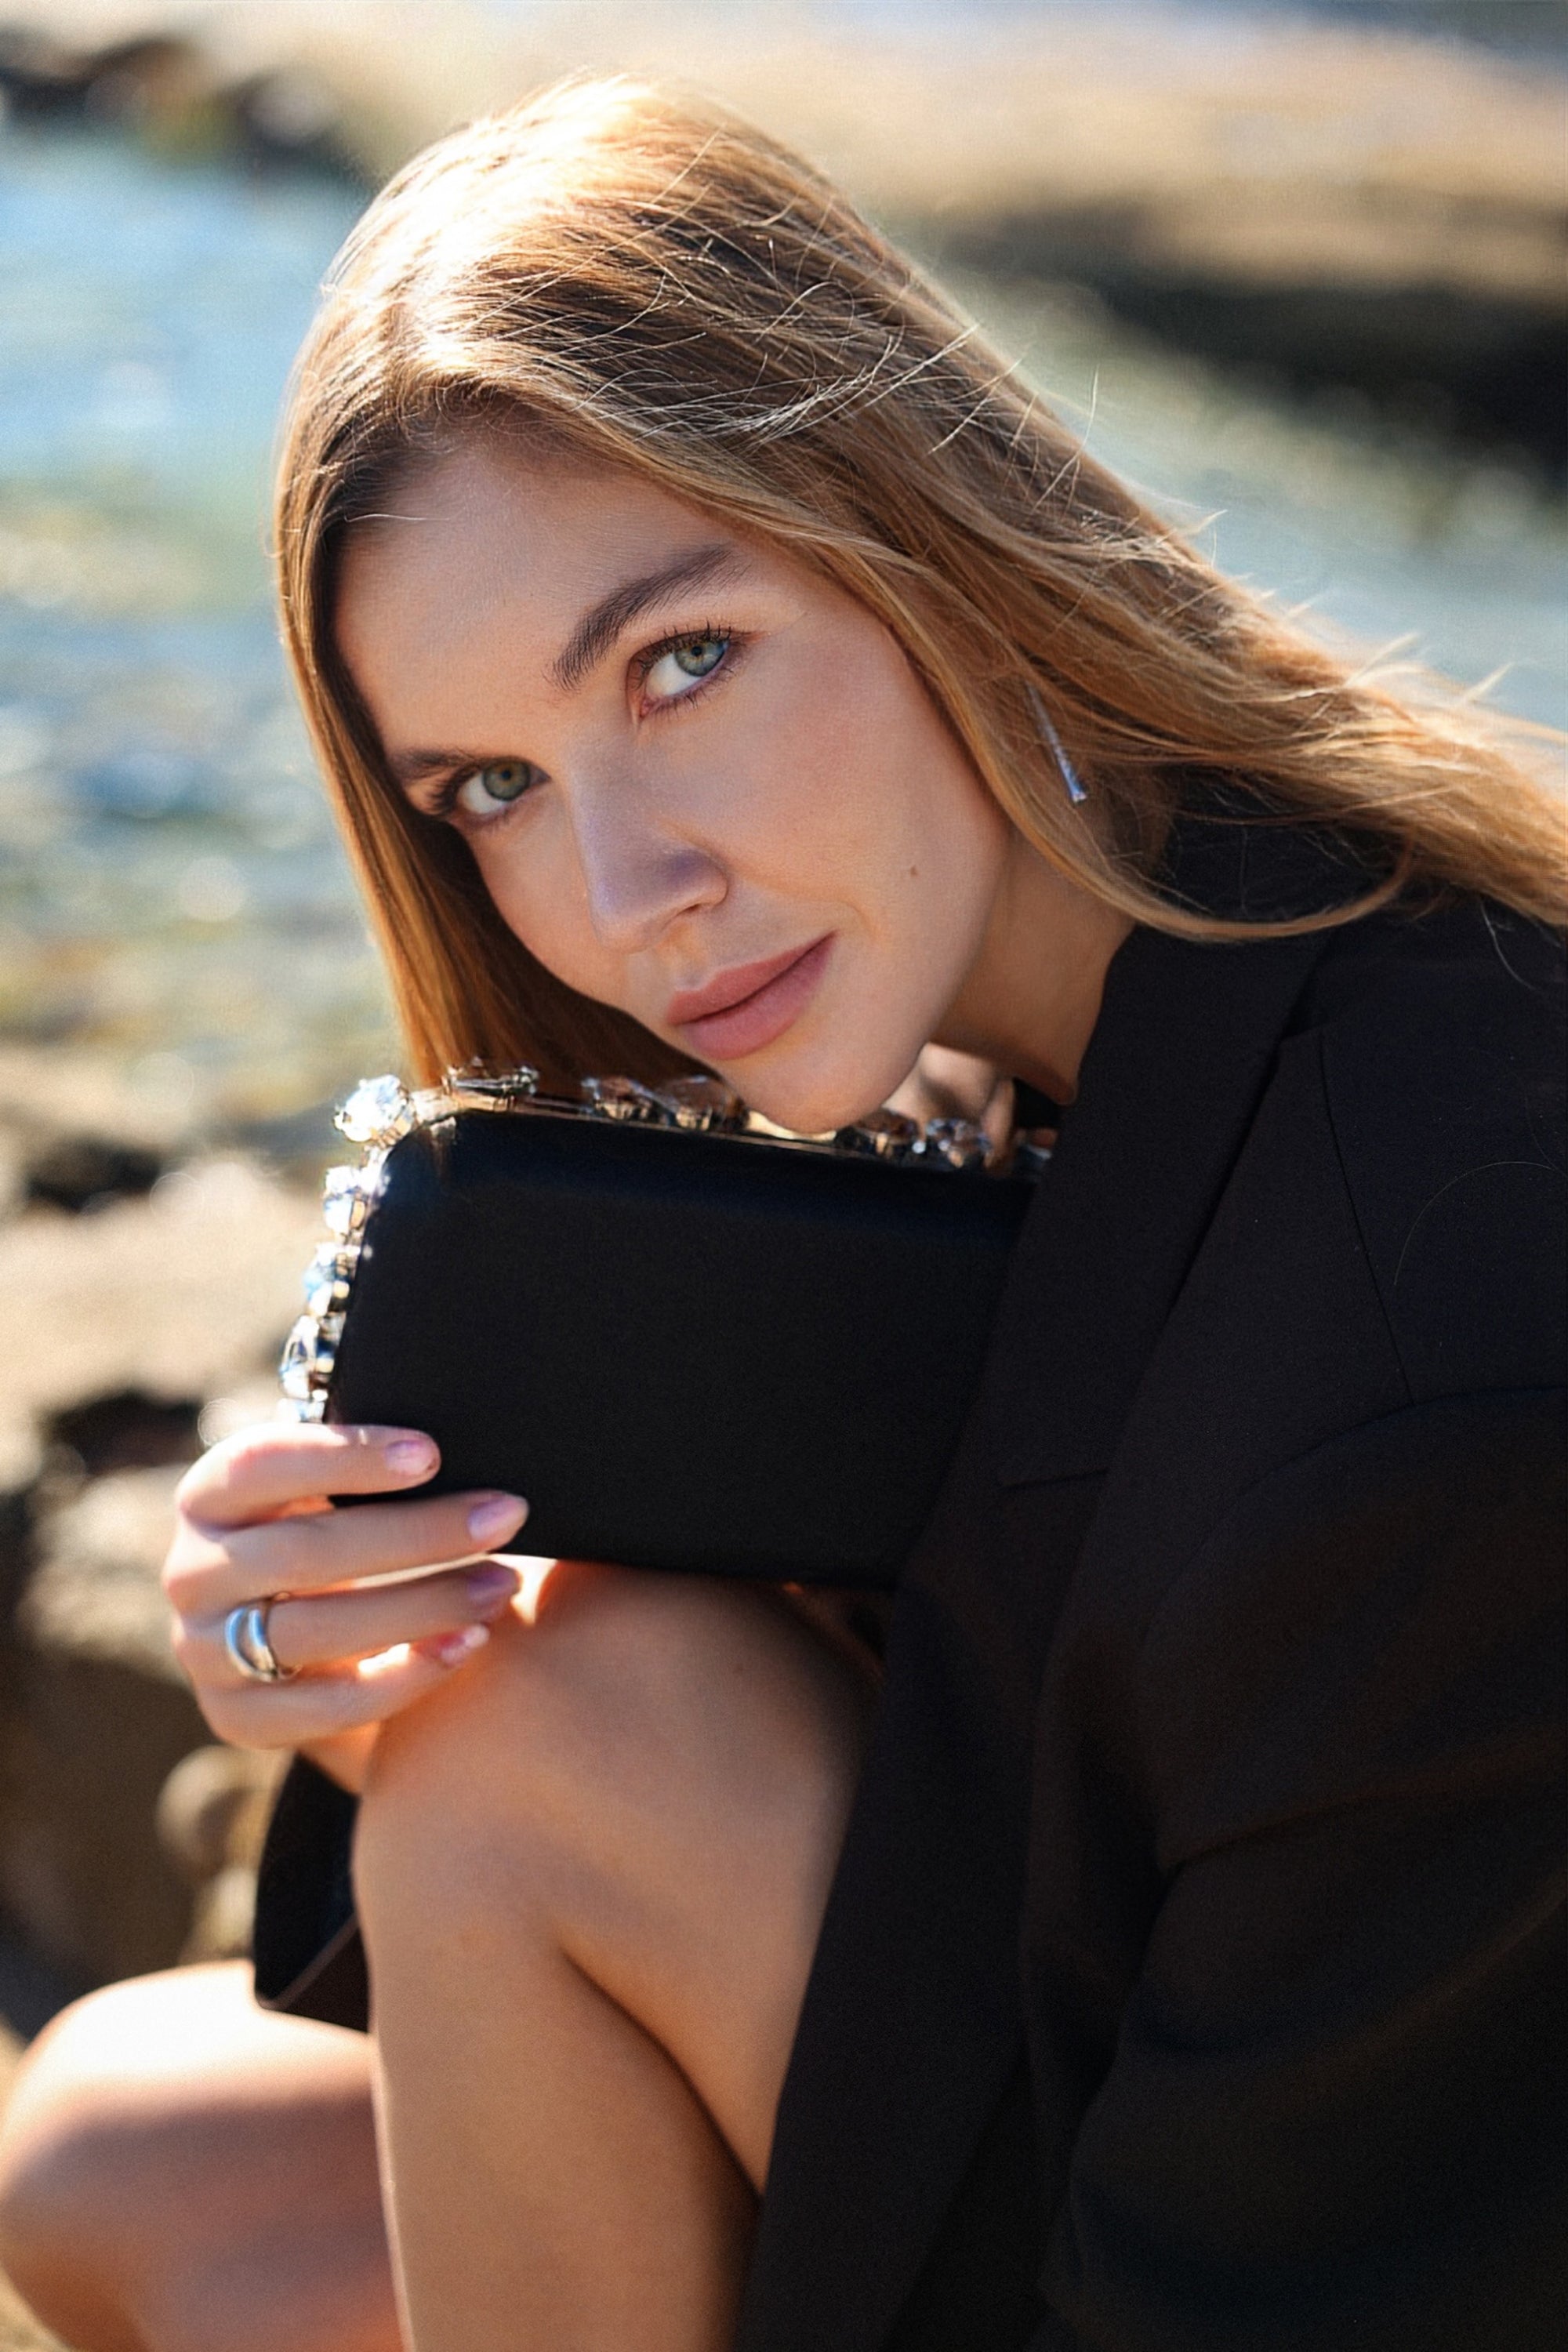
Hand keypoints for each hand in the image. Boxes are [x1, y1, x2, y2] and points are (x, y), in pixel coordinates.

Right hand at [164, 1423, 528, 1770]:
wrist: (309, 1653)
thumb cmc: (342, 1540)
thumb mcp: (337, 1494)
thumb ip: (375, 1467)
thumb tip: (474, 1428)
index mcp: (210, 1496)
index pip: (260, 1464)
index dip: (344, 1457)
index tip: (434, 1454)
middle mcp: (192, 1572)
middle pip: (302, 1553)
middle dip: (418, 1534)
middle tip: (507, 1516)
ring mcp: (204, 1651)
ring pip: (313, 1630)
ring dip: (423, 1605)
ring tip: (502, 1584)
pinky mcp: (236, 1717)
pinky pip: (324, 1706)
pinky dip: (404, 1677)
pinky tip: (469, 1644)